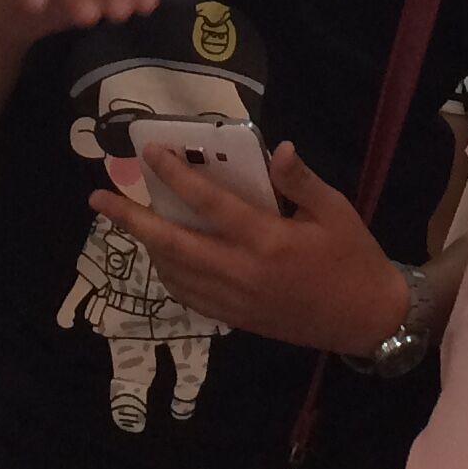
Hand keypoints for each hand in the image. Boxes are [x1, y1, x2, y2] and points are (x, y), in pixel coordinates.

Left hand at [97, 142, 410, 355]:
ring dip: (146, 246)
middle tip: (99, 199)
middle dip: (131, 220)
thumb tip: (276, 149)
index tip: (149, 154)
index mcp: (267, 239)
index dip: (175, 176)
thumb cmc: (353, 257)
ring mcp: (235, 300)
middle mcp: (242, 271)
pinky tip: (164, 257)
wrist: (367, 319)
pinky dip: (169, 274)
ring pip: (174, 272)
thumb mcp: (336, 210)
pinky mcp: (237, 319)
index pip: (209, 203)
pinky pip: (190, 296)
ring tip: (128, 222)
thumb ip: (301, 180)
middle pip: (172, 243)